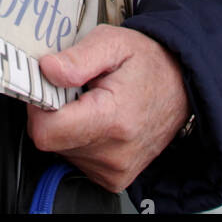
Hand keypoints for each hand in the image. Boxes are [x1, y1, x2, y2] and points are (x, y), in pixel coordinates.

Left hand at [26, 25, 189, 193]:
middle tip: (76, 88)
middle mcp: (114, 153)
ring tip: (92, 101)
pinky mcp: (114, 178)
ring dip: (68, 124)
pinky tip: (98, 119)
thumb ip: (78, 57)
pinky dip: (80, 138)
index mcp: (112, 119)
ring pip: (61, 150)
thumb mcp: (113, 43)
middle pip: (51, 140)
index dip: (38, 104)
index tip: (48, 85)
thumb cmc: (149, 63)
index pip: (47, 130)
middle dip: (54, 111)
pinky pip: (77, 159)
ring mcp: (115, 170)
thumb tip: (48, 70)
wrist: (182, 86)